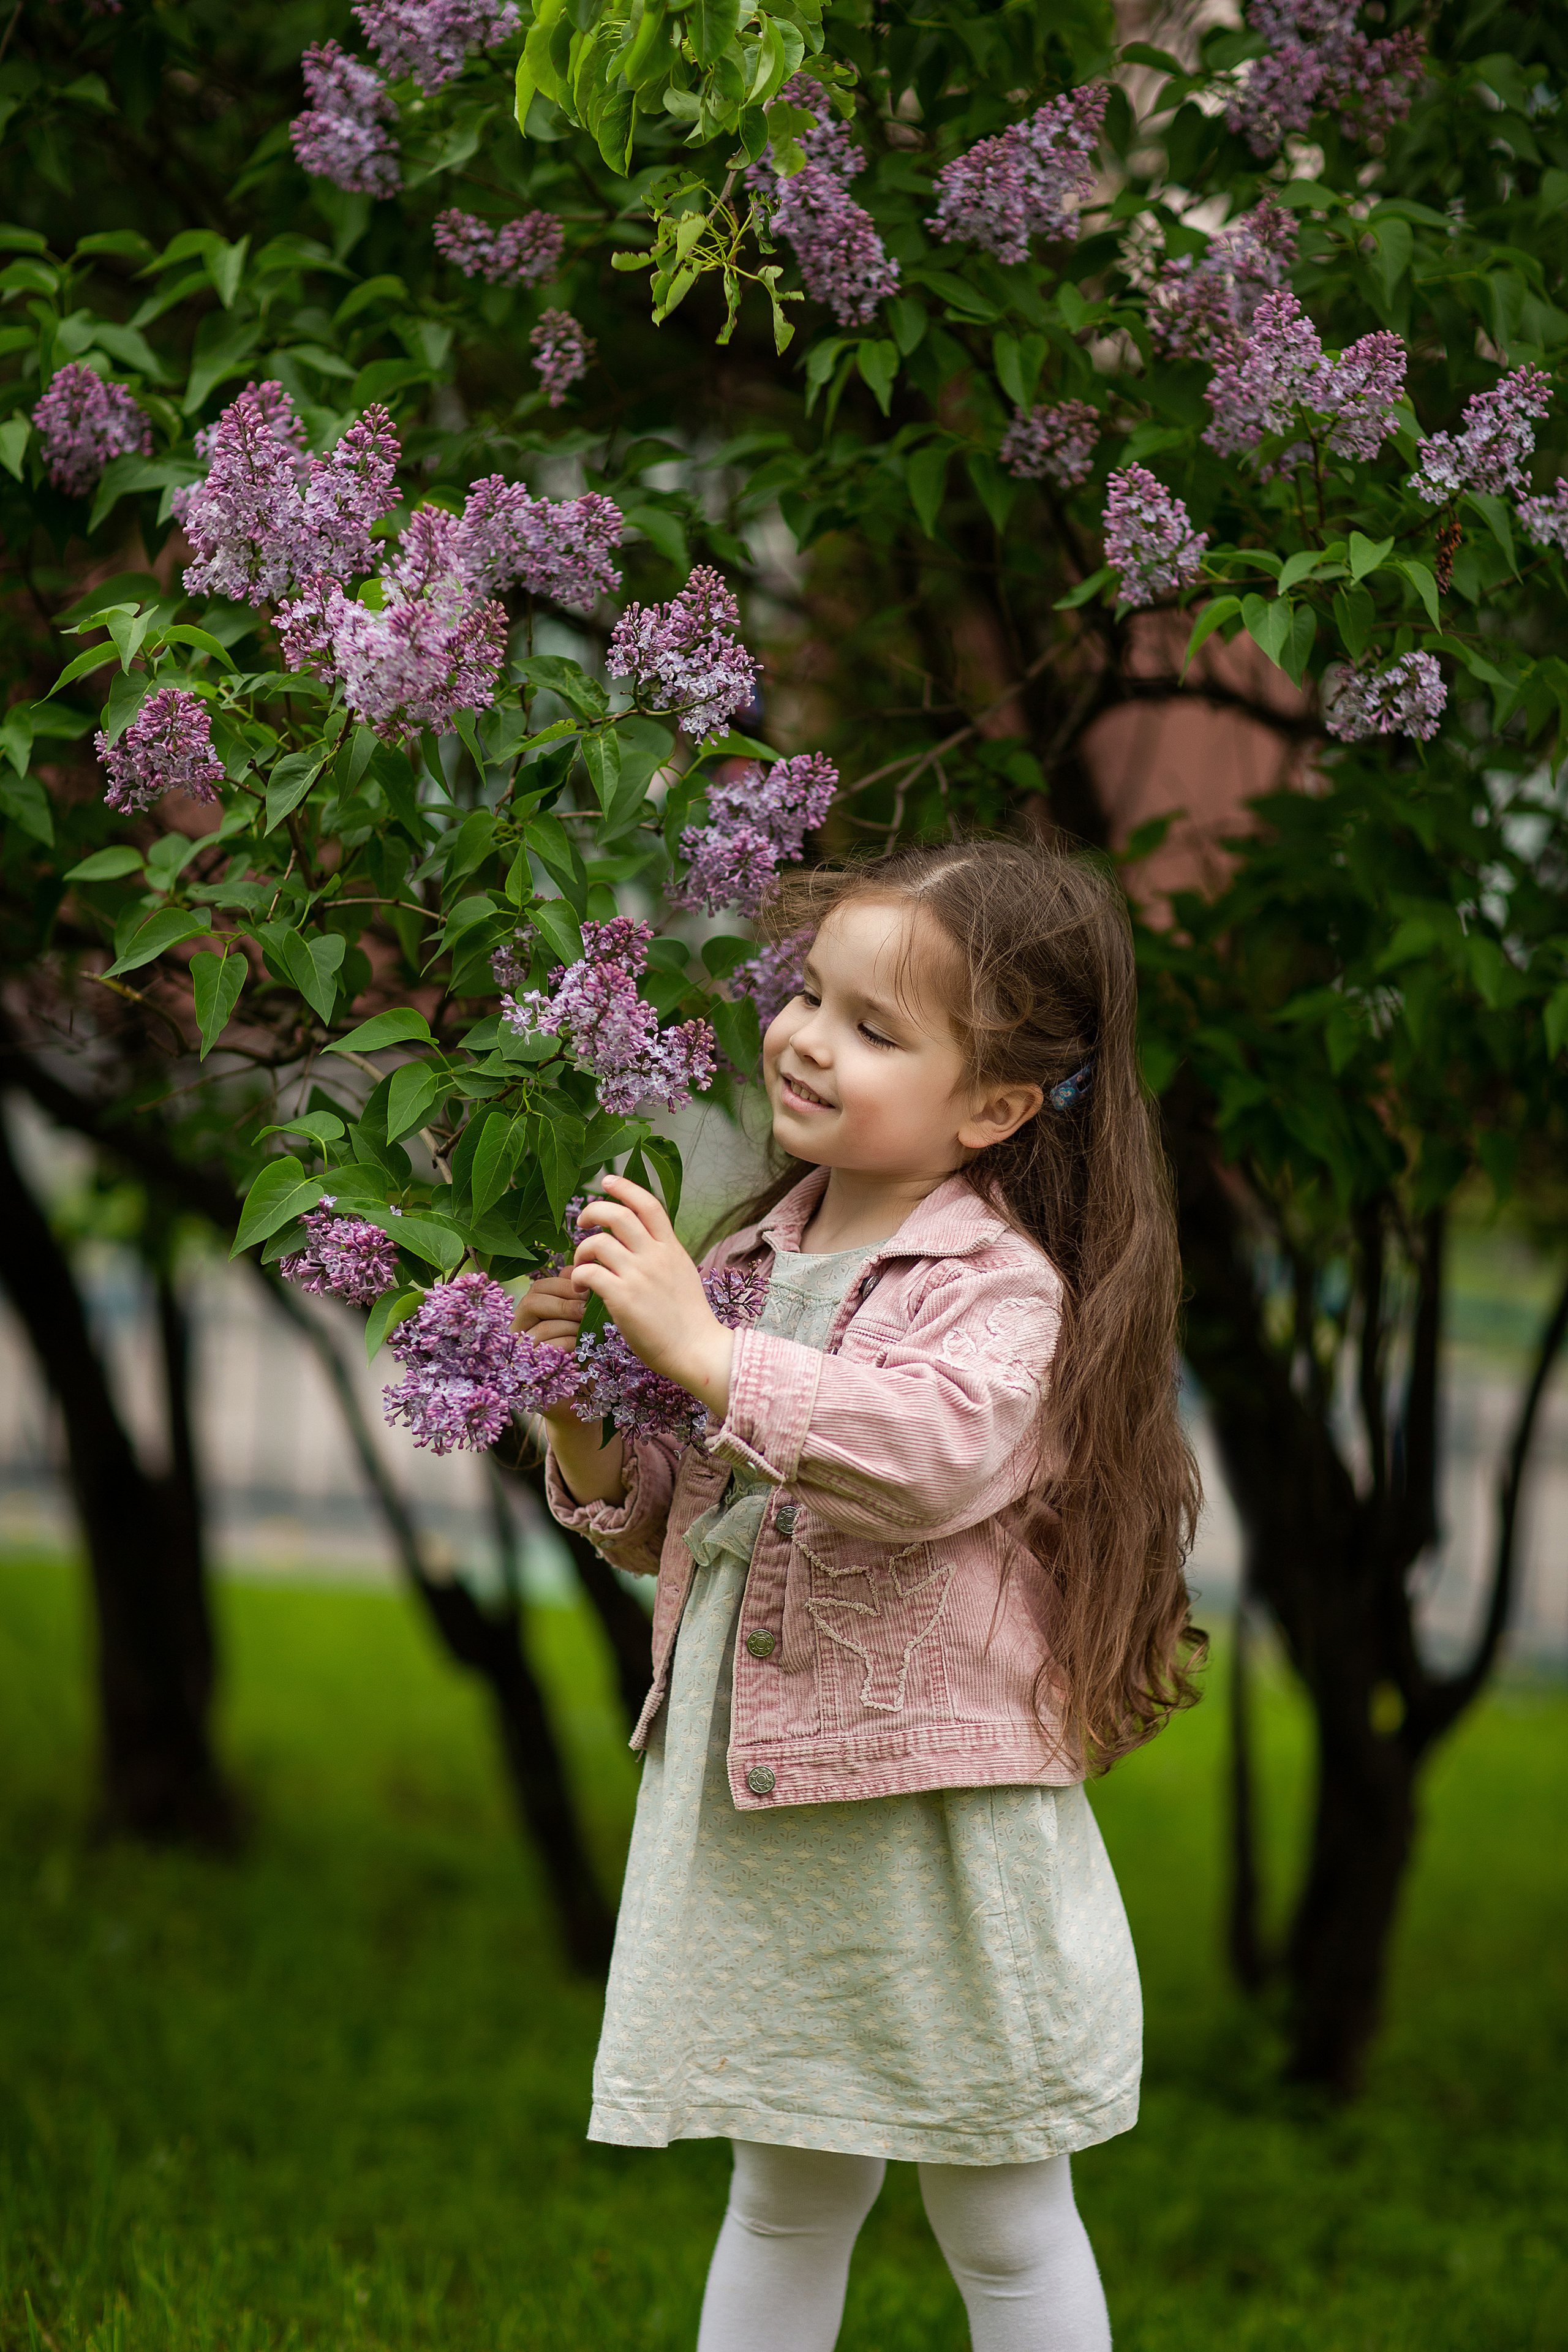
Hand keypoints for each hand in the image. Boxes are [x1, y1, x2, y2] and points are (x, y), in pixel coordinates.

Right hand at [512, 1268, 625, 1500]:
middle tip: (587, 1310)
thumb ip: (576, 1301)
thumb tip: (580, 1272)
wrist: (583, 1405)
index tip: (588, 1291)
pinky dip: (569, 1346)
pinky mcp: (528, 1375)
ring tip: (589, 1330)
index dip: (563, 1284)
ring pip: (541, 1326)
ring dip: (570, 1325)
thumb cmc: (585, 1360)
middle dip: (565, 1302)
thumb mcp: (583, 1325)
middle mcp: (519, 1332)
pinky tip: (583, 1349)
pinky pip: (547, 1351)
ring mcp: (520, 1354)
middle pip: (533, 1300)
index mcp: (531, 1316)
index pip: (539, 1287)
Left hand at [572, 1172, 733, 1422]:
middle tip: (582, 1223)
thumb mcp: (682, 1273)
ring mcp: (639, 1276)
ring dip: (581, 1251)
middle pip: (617, 1214)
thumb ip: (663, 1254)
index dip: (625, 1186)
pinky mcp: (623, 1298)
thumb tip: (642, 1241)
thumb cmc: (688, 1318)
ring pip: (598, 1243)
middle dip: (592, 1211)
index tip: (607, 1181)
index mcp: (670, 1247)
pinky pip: (589, 1273)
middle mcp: (654, 1256)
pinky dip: (579, 1278)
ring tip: (581, 1267)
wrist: (696, 1349)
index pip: (648, 1204)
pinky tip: (582, 1291)